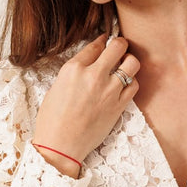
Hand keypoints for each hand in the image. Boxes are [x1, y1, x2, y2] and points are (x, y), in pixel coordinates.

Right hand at [31, 32, 140, 165]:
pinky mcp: (118, 106)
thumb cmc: (52, 120)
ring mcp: (109, 90)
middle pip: (118, 46)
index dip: (102, 40)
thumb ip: (74, 73)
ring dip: (130, 62)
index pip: (95, 45)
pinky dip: (132, 82)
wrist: (61, 146)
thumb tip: (87, 65)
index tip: (105, 40)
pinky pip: (134, 85)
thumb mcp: (56, 87)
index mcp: (73, 69)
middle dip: (120, 45)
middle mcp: (93, 75)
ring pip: (132, 63)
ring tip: (125, 67)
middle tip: (118, 50)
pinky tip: (125, 85)